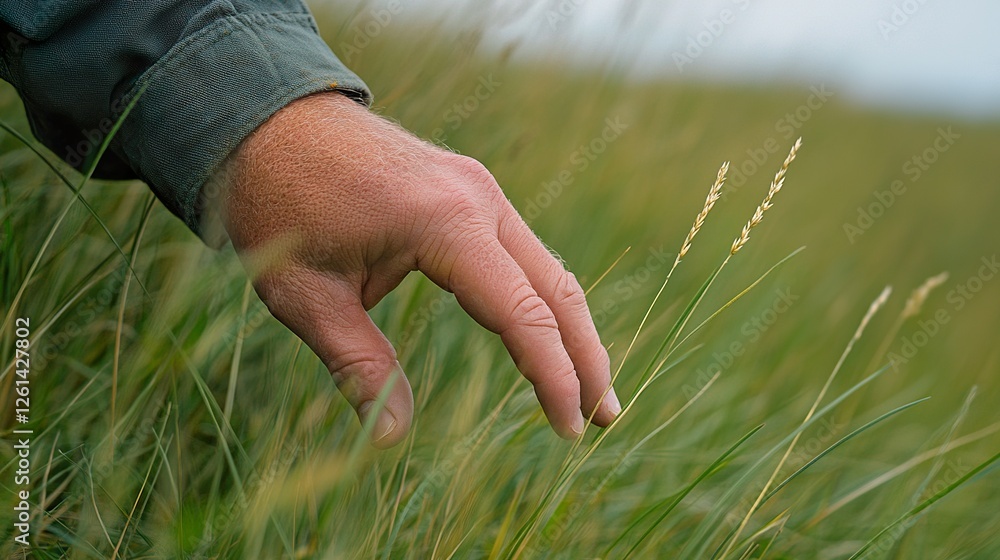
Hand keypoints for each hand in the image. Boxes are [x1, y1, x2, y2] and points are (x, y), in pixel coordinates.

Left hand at [216, 92, 619, 446]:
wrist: (266, 118)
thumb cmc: (278, 202)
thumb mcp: (304, 294)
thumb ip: (358, 364)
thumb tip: (390, 438)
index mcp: (444, 222)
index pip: (523, 314)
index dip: (552, 378)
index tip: (567, 432)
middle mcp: (478, 199)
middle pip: (557, 289)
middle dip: (587, 356)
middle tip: (606, 418)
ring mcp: (477, 188)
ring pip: (547, 267)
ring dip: (572, 327)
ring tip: (590, 387)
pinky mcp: (466, 188)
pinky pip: (521, 250)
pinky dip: (542, 298)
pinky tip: (545, 333)